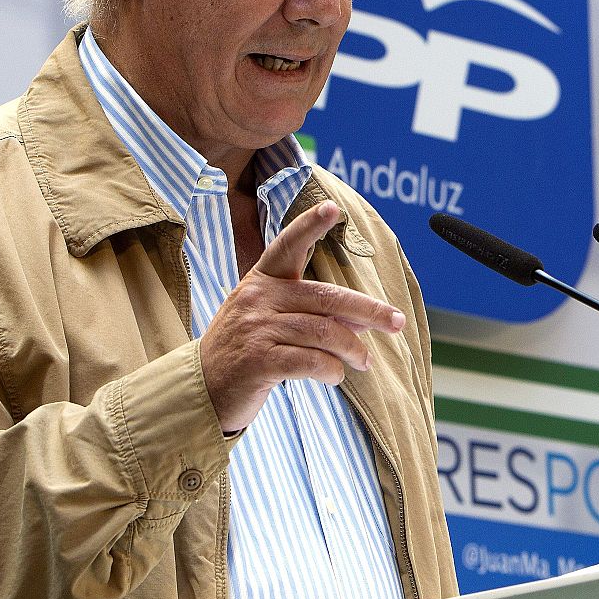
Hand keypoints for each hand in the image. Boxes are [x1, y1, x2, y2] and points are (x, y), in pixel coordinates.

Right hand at [199, 201, 405, 432]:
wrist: (202, 390)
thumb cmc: (245, 351)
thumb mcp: (268, 320)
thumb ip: (309, 313)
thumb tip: (362, 319)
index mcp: (260, 281)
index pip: (288, 246)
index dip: (310, 225)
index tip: (333, 209)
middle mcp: (257, 299)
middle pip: (327, 298)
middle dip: (369, 310)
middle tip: (397, 321)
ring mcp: (256, 329)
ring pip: (325, 332)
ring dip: (353, 350)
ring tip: (365, 361)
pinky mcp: (258, 361)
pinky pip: (311, 361)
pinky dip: (332, 371)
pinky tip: (335, 376)